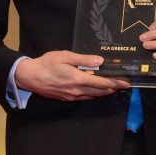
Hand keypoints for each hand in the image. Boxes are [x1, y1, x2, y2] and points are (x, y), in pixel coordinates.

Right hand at [14, 50, 129, 101]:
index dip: (116, 83)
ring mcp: (72, 96)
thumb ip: (83, 59)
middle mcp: (77, 90)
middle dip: (113, 89)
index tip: (126, 83)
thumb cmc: (47, 63)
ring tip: (112, 88)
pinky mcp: (66, 98)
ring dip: (104, 93)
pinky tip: (95, 91)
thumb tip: (100, 61)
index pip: (102, 83)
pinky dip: (93, 95)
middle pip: (100, 92)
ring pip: (93, 96)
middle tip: (123, 85)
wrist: (29, 77)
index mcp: (78, 79)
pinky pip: (84, 98)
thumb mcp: (65, 56)